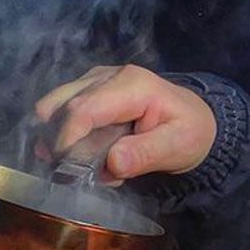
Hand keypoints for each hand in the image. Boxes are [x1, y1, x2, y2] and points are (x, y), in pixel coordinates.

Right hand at [34, 65, 216, 182]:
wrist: (195, 120)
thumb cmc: (188, 132)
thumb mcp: (177, 147)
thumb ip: (145, 155)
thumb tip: (112, 162)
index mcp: (132, 85)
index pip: (84, 110)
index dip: (67, 139)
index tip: (65, 170)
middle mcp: (107, 76)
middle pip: (62, 107)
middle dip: (62, 144)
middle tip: (79, 174)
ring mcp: (93, 80)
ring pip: (53, 108)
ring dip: (63, 141)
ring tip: (91, 164)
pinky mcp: (86, 90)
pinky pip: (61, 112)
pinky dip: (68, 137)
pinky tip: (93, 154)